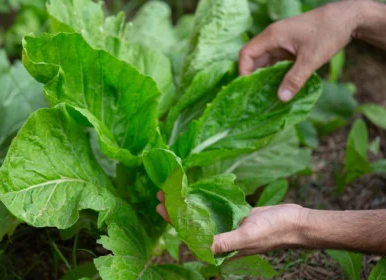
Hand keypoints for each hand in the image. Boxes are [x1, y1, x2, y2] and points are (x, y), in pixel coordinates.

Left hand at [156, 191, 306, 254]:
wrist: (294, 222)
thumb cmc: (273, 231)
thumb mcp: (247, 236)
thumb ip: (224, 243)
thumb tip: (199, 246)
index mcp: (221, 247)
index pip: (190, 234)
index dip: (174, 221)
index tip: (161, 206)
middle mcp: (221, 237)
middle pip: (192, 223)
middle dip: (176, 210)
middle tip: (161, 194)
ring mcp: (227, 225)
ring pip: (202, 215)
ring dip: (187, 204)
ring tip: (173, 191)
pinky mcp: (234, 215)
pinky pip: (214, 208)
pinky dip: (204, 200)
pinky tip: (194, 192)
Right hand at [239, 1, 365, 101]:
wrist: (347, 18)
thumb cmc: (328, 33)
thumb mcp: (311, 59)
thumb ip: (295, 79)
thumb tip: (281, 98)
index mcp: (272, 36)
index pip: (247, 54)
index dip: (243, 71)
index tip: (247, 88)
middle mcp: (272, 38)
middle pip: (252, 58)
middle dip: (251, 77)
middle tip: (253, 96)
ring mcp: (280, 42)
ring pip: (263, 61)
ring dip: (262, 76)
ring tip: (262, 95)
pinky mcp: (288, 47)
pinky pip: (274, 62)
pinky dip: (273, 74)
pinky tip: (276, 87)